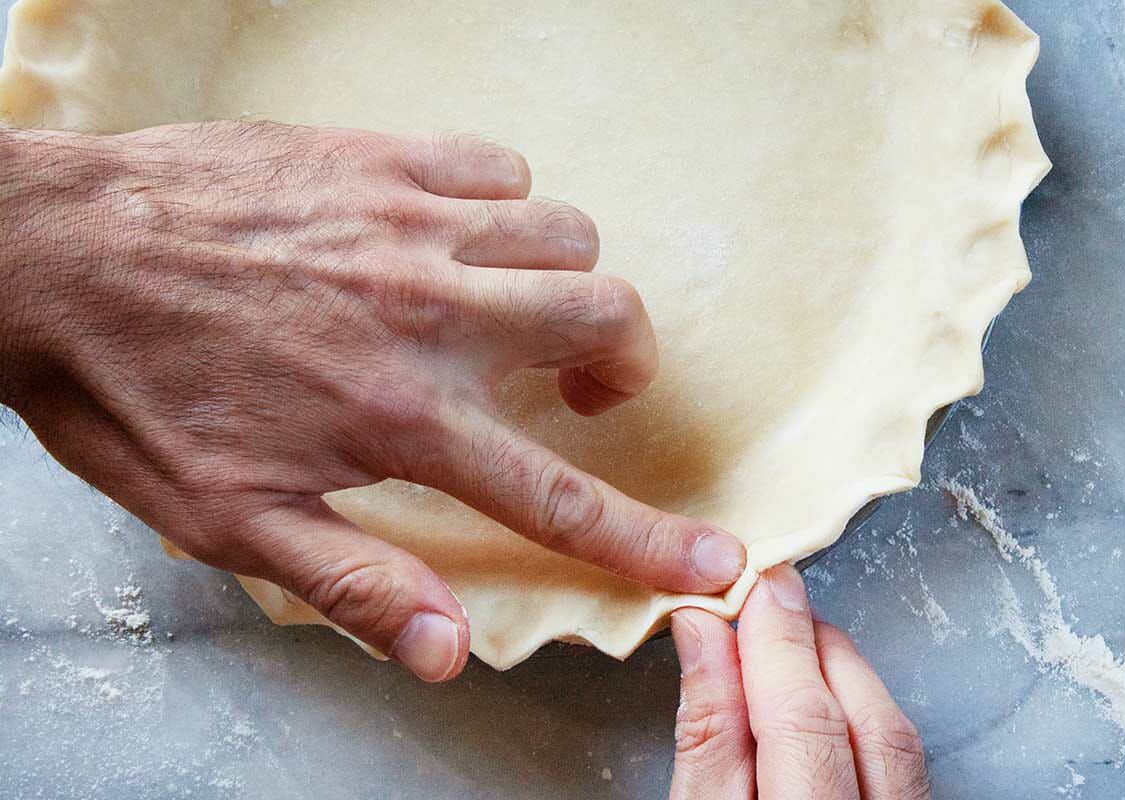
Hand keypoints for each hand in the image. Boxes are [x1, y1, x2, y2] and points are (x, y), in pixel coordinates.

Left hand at [0, 122, 745, 680]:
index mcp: (401, 419)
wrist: (50, 256)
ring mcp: (410, 224)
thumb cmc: (134, 392)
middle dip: (624, 361)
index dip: (653, 541)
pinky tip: (456, 236)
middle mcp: (428, 315)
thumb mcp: (232, 523)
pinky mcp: (379, 159)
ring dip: (561, 282)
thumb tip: (448, 653)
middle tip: (580, 383)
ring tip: (507, 308)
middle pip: (606, 322)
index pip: (559, 497)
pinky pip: (500, 168)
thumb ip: (357, 582)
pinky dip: (504, 208)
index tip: (724, 560)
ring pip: (566, 236)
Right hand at [669, 565, 929, 799]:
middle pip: (869, 720)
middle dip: (816, 647)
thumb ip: (707, 733)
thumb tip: (704, 631)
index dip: (778, 641)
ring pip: (896, 735)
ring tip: (787, 641)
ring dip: (843, 673)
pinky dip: (862, 711)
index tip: (752, 584)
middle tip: (765, 599)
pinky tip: (822, 694)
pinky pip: (903, 759)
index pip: (804, 719)